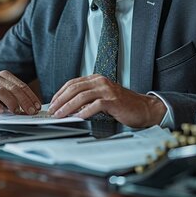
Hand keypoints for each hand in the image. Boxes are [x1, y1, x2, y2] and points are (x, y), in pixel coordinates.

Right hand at [0, 70, 40, 114]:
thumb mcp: (6, 93)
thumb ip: (16, 98)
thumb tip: (31, 108)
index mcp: (6, 76)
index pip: (22, 86)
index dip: (31, 97)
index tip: (37, 107)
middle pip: (14, 89)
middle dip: (24, 101)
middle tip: (30, 111)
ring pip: (2, 92)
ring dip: (11, 102)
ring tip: (16, 111)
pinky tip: (0, 111)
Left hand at [47, 74, 165, 127]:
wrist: (143, 108)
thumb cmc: (122, 104)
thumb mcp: (102, 97)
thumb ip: (87, 98)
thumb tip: (67, 107)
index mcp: (95, 79)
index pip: (72, 83)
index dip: (60, 93)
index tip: (52, 103)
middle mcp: (100, 81)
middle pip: (74, 88)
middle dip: (60, 100)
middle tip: (52, 110)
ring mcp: (107, 90)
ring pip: (81, 96)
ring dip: (68, 107)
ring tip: (60, 115)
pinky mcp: (113, 100)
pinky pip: (95, 105)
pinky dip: (84, 111)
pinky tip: (78, 117)